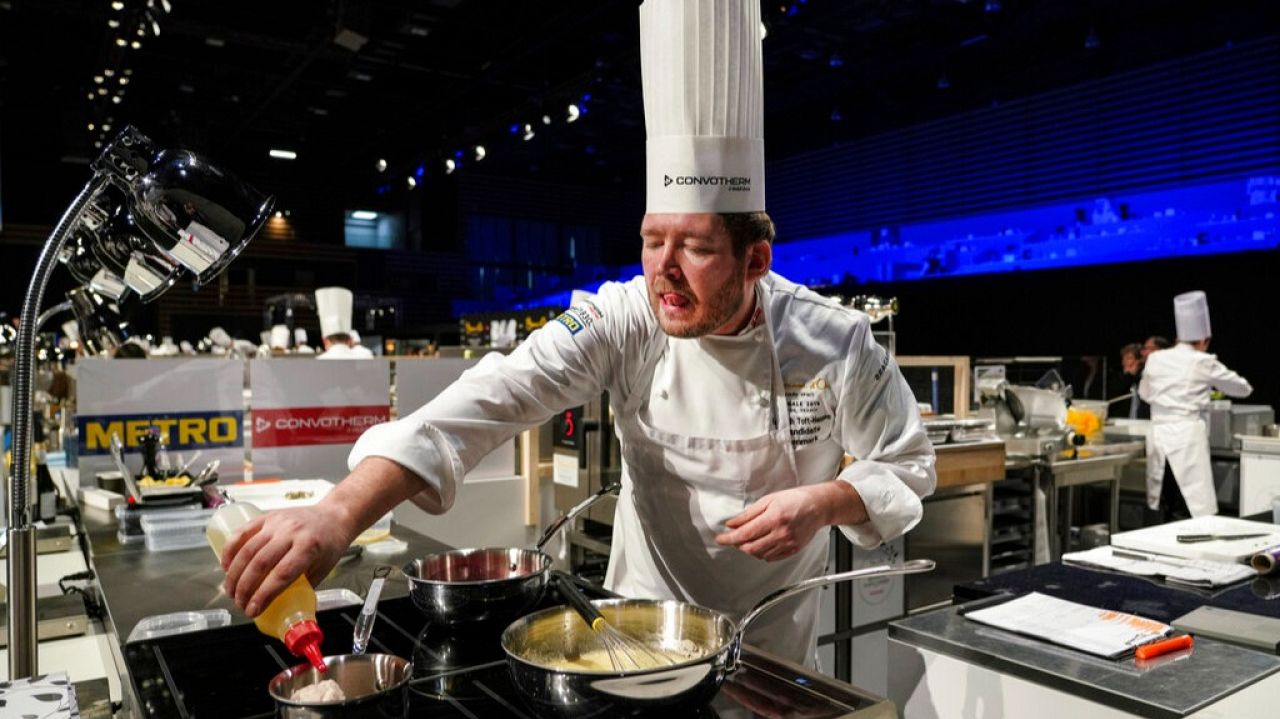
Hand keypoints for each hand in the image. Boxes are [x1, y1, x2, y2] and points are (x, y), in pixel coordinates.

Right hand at [220, 502, 353, 616]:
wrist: (334, 515)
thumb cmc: (330, 545)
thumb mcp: (323, 570)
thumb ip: (301, 588)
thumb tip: (280, 611)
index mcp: (309, 547)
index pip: (281, 574)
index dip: (263, 595)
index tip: (252, 611)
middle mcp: (292, 532)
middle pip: (260, 563)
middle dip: (244, 588)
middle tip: (239, 604)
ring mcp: (278, 522)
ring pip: (248, 549)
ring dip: (234, 574)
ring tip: (230, 591)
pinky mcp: (267, 516)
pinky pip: (242, 532)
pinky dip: (230, 550)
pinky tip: (225, 567)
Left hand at [715, 485, 833, 561]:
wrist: (818, 506)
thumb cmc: (795, 500)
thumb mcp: (768, 500)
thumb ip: (748, 514)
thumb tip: (732, 523)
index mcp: (773, 518)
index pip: (745, 534)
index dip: (729, 538)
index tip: (720, 539)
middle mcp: (781, 533)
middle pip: (750, 548)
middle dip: (738, 544)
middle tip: (733, 538)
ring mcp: (788, 543)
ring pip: (760, 555)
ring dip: (749, 549)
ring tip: (749, 538)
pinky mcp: (793, 550)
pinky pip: (771, 558)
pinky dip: (762, 553)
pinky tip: (762, 543)